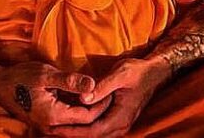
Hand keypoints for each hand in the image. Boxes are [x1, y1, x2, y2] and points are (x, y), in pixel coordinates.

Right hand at [0, 62, 109, 134]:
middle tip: (112, 94)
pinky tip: (85, 98)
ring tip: (102, 95)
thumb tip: (94, 85)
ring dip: (89, 111)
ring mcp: (48, 127)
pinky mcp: (46, 123)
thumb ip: (70, 81)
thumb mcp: (46, 74)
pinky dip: (78, 112)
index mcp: (53, 116)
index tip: (111, 89)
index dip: (102, 103)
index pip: (87, 116)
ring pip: (77, 124)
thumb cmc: (21, 77)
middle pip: (84, 124)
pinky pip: (68, 121)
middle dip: (98, 110)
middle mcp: (51, 127)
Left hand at [46, 57, 169, 137]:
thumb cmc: (137, 71)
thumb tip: (83, 99)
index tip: (55, 128)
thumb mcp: (120, 74)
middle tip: (49, 130)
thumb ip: (102, 87)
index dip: (72, 131)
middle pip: (91, 136)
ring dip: (77, 132)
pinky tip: (72, 121)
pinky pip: (98, 129)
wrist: (154, 73)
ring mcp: (119, 124)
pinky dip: (84, 127)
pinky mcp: (117, 119)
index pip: (92, 131)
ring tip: (56, 128)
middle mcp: (120, 125)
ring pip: (94, 134)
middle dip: (71, 134)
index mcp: (120, 117)